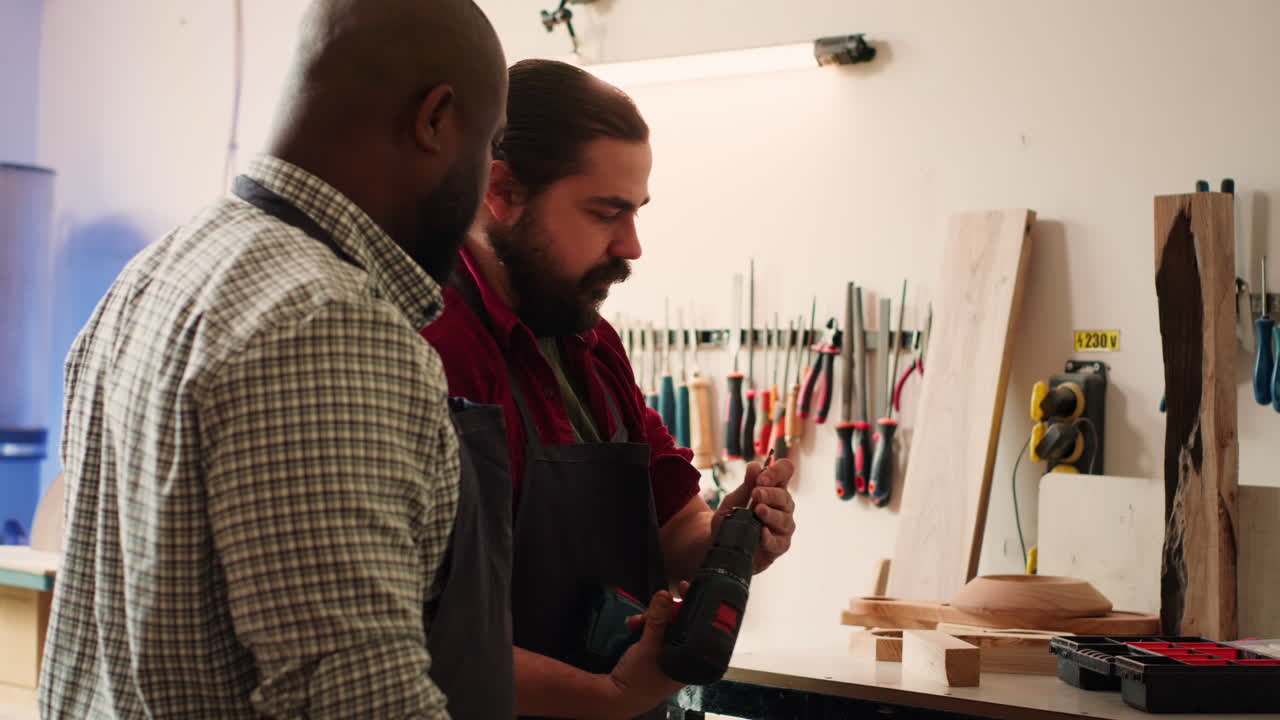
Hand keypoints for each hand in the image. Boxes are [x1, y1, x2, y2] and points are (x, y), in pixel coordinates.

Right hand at [597, 588, 684, 718]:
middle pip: (681, 622)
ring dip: (651, 618)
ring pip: (666, 625)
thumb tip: (665, 595)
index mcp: (692, 660)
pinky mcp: (654, 652)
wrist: (615, 697)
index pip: (699, 626)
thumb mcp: (649, 648)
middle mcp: (683, 656)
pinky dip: (645, 626)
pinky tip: (634, 624)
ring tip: (637, 621)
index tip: (687, 588)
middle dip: (665, 612)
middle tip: (656, 604)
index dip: (693, 606)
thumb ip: (657, 621)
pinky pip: (654, 632)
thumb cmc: (639, 680)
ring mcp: (669, 654)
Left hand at [713, 457, 795, 572]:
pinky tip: (761, 532)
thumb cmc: (732, 520)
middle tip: (756, 493)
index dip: (777, 471)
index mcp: (774, 489)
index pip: (785, 472)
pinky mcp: (780, 545)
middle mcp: (782, 506)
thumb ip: (745, 485)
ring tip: (758, 510)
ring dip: (771, 513)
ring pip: (784, 518)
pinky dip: (770, 537)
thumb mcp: (734, 501)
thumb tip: (754, 466)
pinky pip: (779, 541)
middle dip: (770, 493)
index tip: (761, 478)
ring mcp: (783, 526)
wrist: (723, 546)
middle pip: (785, 496)